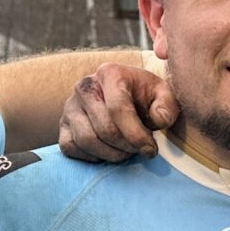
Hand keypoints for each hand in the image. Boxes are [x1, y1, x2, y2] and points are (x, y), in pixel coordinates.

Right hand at [57, 62, 173, 162]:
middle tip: (140, 150)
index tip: (150, 149)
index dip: (136, 135)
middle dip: (127, 147)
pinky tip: (108, 152)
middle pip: (105, 129)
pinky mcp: (62, 126)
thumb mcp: (162, 95)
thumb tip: (158, 119)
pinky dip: (91, 157)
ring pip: (87, 141)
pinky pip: (71, 148)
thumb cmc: (144, 97)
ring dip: (112, 155)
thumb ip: (167, 106)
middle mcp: (84, 87)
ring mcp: (70, 106)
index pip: (118, 108)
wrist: (123, 97)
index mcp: (109, 73)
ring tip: (127, 152)